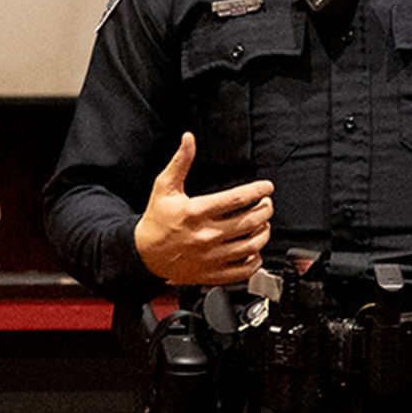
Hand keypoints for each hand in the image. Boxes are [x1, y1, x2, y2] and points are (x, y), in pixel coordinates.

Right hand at [132, 133, 272, 285]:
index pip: (237, 199)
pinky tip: (254, 250)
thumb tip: (189, 139)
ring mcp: (211, 257)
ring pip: (251, 246)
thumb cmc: (157, 220)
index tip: (266, 187)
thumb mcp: (164, 187)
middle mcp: (206, 235)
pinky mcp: (212, 274)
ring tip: (263, 224)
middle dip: (265, 209)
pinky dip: (255, 260)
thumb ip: (180, 162)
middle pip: (250, 221)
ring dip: (264, 232)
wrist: (144, 254)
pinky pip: (243, 270)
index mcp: (196, 212)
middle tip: (267, 204)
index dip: (258, 191)